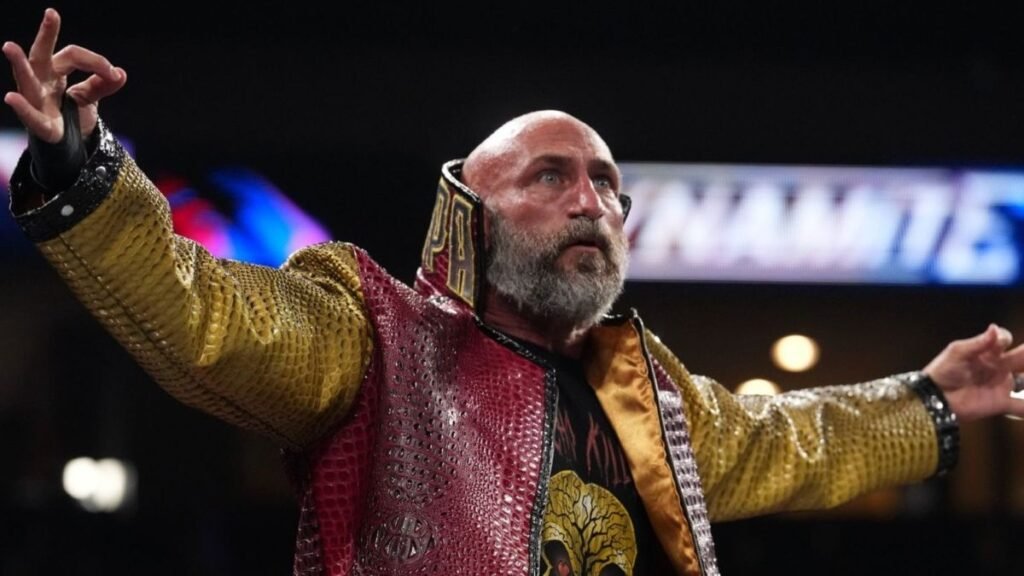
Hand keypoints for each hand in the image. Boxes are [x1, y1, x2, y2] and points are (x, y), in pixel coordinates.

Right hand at [3, 8, 125, 142]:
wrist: (72, 144)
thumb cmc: (73, 114)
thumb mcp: (90, 97)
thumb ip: (103, 84)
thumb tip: (120, 73)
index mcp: (54, 71)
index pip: (73, 55)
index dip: (95, 62)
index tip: (113, 73)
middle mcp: (41, 82)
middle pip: (42, 55)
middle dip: (46, 35)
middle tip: (51, 14)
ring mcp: (37, 102)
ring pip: (27, 81)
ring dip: (19, 65)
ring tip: (9, 46)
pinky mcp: (40, 125)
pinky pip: (30, 116)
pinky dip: (23, 108)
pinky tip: (11, 98)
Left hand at [924, 324, 1023, 422]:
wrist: (934, 396)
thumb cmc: (942, 370)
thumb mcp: (957, 352)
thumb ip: (978, 343)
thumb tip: (994, 328)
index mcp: (987, 352)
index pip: (1004, 340)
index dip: (1005, 338)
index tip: (1001, 341)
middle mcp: (997, 367)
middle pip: (1021, 358)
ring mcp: (1000, 385)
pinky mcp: (1000, 403)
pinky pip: (1020, 407)